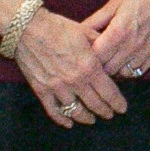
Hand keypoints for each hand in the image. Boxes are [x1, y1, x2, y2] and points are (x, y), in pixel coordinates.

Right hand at [12, 7, 127, 127]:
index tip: (122, 108)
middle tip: (110, 114)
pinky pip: (53, 111)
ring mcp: (57, 87)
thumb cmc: (58, 27)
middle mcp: (75, 81)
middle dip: (105, 111)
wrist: (27, 27)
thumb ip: (101, 46)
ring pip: (76, 111)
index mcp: (89, 67)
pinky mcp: (41, 89)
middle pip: (95, 104)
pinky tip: (69, 123)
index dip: (117, 103)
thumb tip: (111, 56)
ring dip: (86, 118)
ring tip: (92, 119)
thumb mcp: (86, 33)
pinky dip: (62, 120)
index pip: (109, 93)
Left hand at [82, 0, 149, 77]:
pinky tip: (125, 58)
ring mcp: (146, 51)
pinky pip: (138, 71)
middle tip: (94, 57)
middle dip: (98, 65)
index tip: (84, 51)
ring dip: (114, 69)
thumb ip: (95, 20)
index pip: (96, 57)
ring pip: (122, 73)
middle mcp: (132, 45)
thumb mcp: (114, 3)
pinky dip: (129, 69)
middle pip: (107, 69)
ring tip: (109, 58)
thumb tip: (78, 31)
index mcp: (119, 31)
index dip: (87, 57)